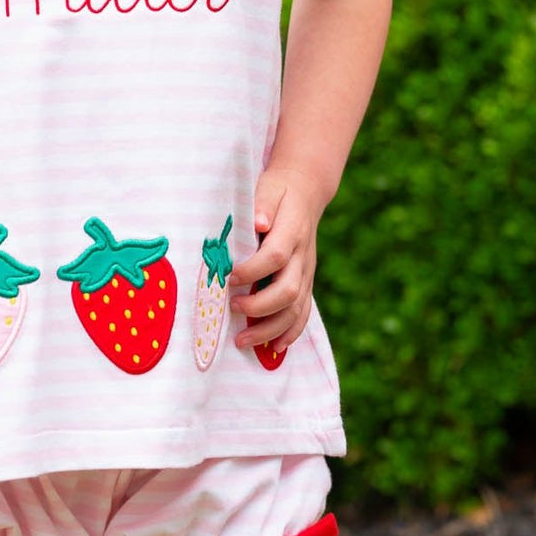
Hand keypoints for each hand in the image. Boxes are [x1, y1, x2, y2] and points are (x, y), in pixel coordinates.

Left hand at [228, 168, 325, 356]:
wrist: (305, 192)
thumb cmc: (278, 190)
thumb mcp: (268, 188)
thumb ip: (263, 204)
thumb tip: (258, 221)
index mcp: (291, 231)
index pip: (274, 257)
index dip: (252, 271)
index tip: (229, 277)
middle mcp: (303, 256)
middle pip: (288, 290)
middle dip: (259, 306)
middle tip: (232, 308)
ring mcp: (307, 271)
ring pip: (296, 308)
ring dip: (270, 328)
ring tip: (242, 341)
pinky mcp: (306, 281)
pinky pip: (304, 312)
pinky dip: (291, 332)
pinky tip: (274, 347)